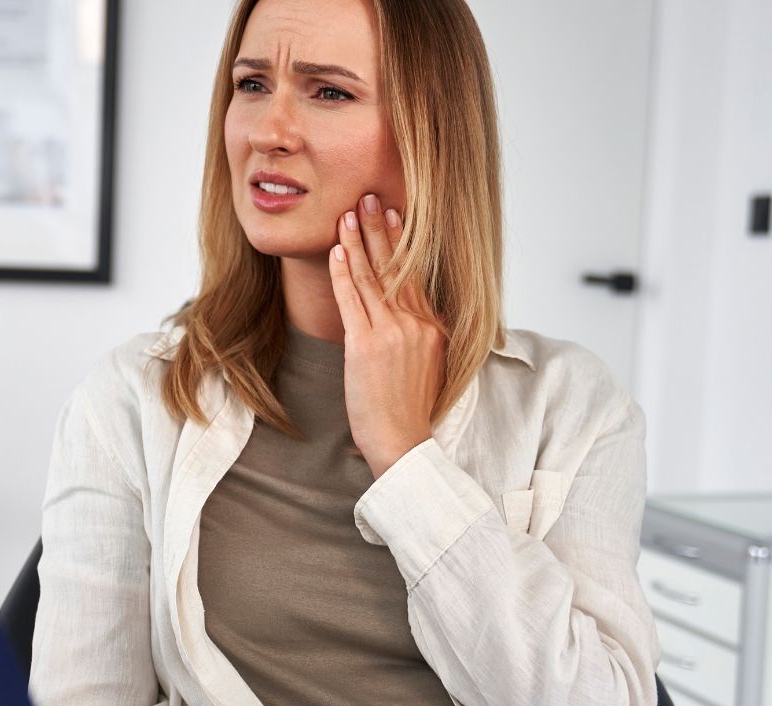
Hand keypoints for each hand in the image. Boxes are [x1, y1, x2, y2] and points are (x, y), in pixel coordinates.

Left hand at [328, 193, 446, 478]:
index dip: (402, 242)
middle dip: (379, 229)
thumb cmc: (412, 411)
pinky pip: (352, 300)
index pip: (415, 274)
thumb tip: (419, 317)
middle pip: (396, 266)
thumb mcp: (429, 365)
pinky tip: (337, 252)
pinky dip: (344, 274)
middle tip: (368, 197)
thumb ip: (424, 336)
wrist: (403, 442)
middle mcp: (417, 324)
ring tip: (348, 214)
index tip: (394, 214)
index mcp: (435, 327)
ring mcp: (391, 333)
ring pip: (373, 277)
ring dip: (358, 242)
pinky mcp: (366, 346)